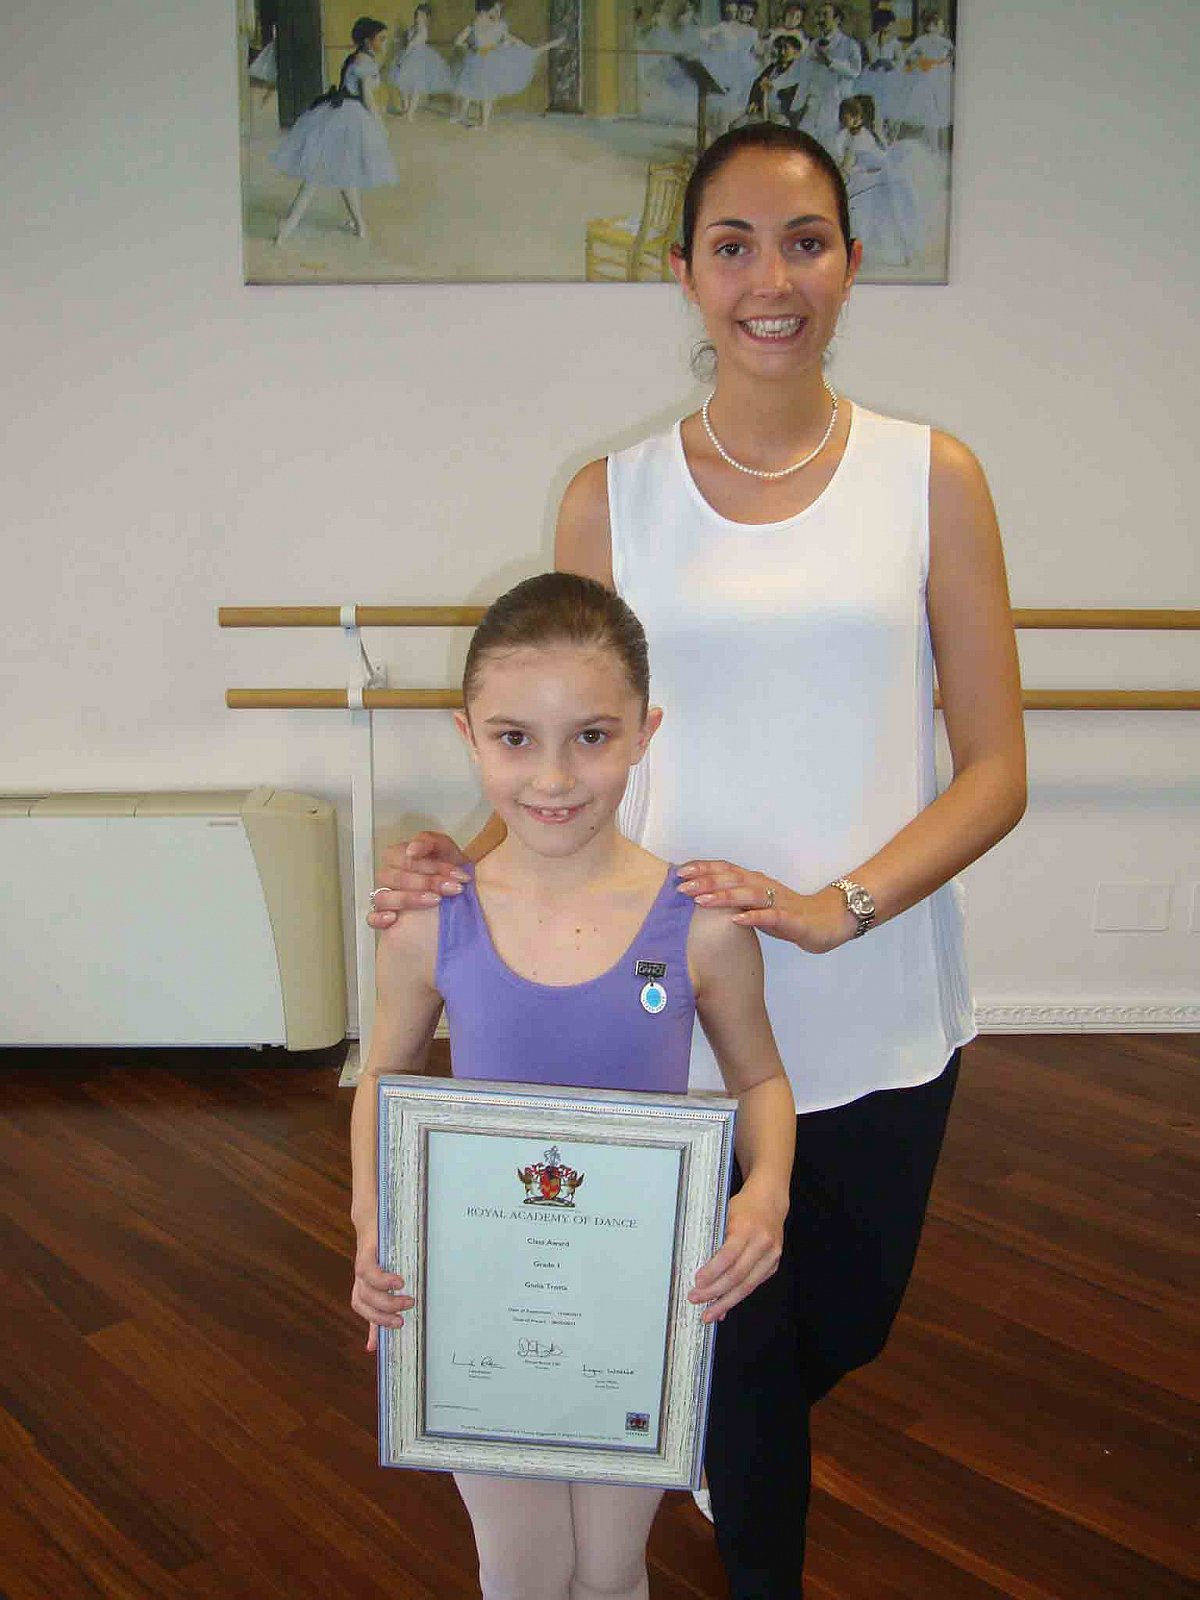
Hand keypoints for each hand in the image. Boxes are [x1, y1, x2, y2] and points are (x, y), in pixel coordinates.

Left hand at [351, 1228, 414, 1352]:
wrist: (374, 1212)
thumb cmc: (383, 1244)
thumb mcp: (387, 1271)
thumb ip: (382, 1302)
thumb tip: (376, 1341)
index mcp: (364, 1281)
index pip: (361, 1306)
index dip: (371, 1322)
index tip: (382, 1341)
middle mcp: (360, 1275)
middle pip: (363, 1303)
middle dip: (382, 1315)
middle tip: (403, 1318)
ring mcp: (362, 1263)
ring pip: (366, 1291)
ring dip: (386, 1300)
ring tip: (407, 1299)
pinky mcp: (366, 1250)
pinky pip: (368, 1271)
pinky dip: (382, 1280)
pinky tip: (398, 1282)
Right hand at [367, 831, 469, 928]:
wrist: (466, 899)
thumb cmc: (454, 876)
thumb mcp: (450, 853)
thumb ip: (432, 842)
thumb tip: (412, 849)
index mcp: (402, 857)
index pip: (404, 856)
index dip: (429, 863)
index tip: (456, 873)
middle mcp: (392, 877)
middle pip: (395, 876)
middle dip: (427, 881)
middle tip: (452, 887)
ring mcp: (387, 899)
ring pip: (383, 897)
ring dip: (409, 898)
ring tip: (435, 900)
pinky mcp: (385, 920)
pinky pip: (372, 918)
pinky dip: (379, 917)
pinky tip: (394, 917)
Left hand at [677, 860, 854, 952]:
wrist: (826, 922)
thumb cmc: (786, 914)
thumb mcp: (755, 905)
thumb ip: (733, 899)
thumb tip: (700, 897)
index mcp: (754, 881)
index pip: (725, 870)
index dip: (703, 869)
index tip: (679, 872)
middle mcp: (764, 886)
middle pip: (733, 879)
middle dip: (706, 881)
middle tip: (681, 886)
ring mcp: (778, 902)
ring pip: (748, 894)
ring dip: (724, 895)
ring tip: (702, 900)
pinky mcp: (791, 919)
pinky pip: (772, 916)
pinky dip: (754, 917)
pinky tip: (738, 920)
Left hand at [689, 1186, 785, 1322]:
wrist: (771, 1200)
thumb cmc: (744, 1206)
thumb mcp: (725, 1214)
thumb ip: (716, 1239)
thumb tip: (701, 1268)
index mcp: (747, 1227)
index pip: (728, 1255)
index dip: (712, 1271)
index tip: (697, 1282)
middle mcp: (762, 1242)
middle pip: (738, 1275)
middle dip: (715, 1292)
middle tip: (696, 1299)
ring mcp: (771, 1255)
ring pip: (747, 1285)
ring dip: (726, 1302)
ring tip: (709, 1313)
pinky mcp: (774, 1264)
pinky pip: (754, 1284)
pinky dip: (737, 1296)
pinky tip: (724, 1306)